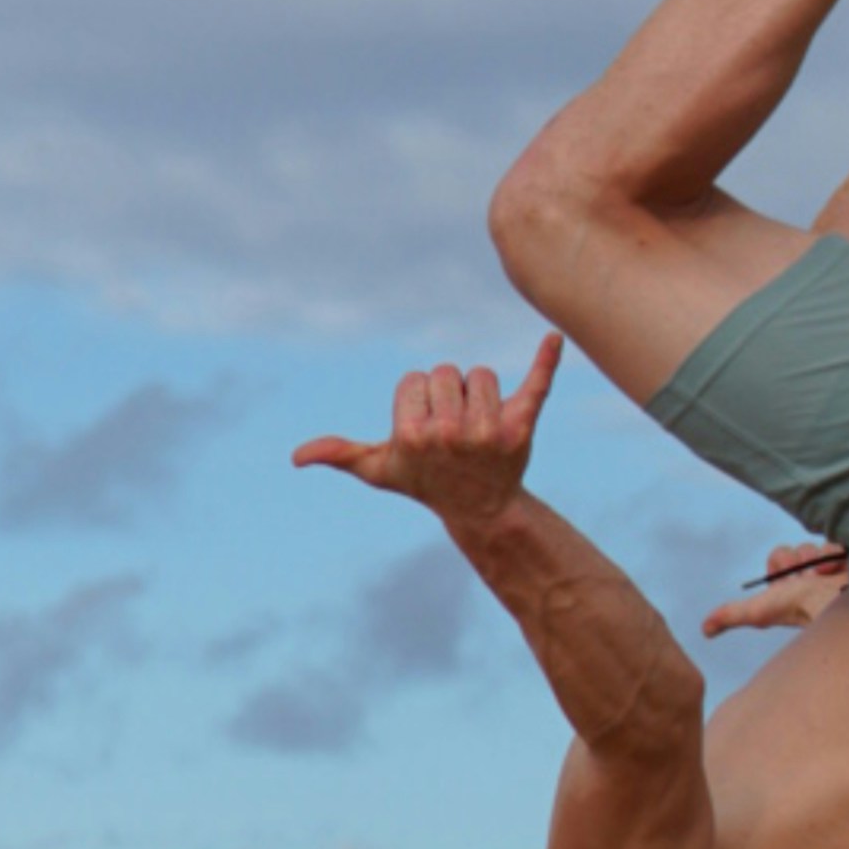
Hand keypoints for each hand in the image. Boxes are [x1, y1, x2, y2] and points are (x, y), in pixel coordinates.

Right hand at [293, 336, 560, 529]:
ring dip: (478, 392)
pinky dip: (545, 361)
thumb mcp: (381, 470)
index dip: (417, 401)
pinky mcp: (522, 427)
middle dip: (447, 394)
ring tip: (478, 427)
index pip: (415, 380)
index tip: (425, 432)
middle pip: (446, 372)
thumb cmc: (424, 482)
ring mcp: (488, 431)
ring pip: (481, 374)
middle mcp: (451, 433)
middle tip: (453, 431)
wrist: (480, 508)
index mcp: (413, 435)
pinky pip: (535, 384)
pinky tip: (553, 339)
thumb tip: (296, 456)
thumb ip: (341, 454)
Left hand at [700, 540, 848, 637]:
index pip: (779, 557)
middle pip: (798, 550)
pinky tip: (840, 571)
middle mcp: (811, 580)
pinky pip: (840, 544)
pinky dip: (837, 554)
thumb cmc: (801, 609)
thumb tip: (705, 630)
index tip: (786, 577)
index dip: (780, 562)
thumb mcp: (761, 611)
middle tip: (805, 575)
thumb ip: (733, 615)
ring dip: (820, 558)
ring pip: (817, 546)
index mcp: (789, 588)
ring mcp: (832, 572)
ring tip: (825, 576)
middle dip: (799, 558)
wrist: (841, 608)